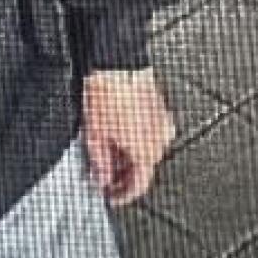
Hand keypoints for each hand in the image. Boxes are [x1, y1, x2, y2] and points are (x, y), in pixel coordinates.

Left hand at [81, 68, 174, 206]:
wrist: (117, 61)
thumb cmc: (108, 92)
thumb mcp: (94, 134)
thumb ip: (100, 163)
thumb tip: (101, 178)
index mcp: (146, 153)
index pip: (138, 186)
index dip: (122, 195)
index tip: (110, 196)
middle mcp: (160, 140)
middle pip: (143, 168)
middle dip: (124, 174)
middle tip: (105, 174)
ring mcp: (162, 121)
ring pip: (146, 148)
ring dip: (130, 154)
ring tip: (109, 150)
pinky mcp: (159, 105)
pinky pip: (149, 130)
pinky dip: (135, 136)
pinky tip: (120, 129)